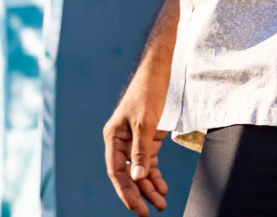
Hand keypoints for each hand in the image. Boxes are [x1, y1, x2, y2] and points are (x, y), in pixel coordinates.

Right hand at [102, 76, 169, 215]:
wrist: (160, 74)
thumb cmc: (148, 94)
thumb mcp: (145, 124)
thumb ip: (140, 152)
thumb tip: (137, 178)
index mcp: (113, 137)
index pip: (116, 170)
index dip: (125, 191)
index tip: (136, 207)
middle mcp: (121, 141)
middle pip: (127, 174)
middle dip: (138, 194)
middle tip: (149, 212)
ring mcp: (135, 140)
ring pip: (139, 171)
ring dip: (149, 188)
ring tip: (161, 204)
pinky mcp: (148, 139)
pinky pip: (149, 163)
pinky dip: (156, 176)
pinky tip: (163, 188)